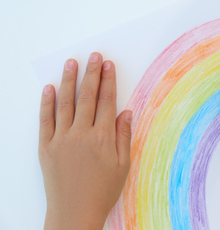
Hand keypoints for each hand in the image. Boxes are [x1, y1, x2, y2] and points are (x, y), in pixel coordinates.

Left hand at [39, 53, 131, 229]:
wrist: (75, 212)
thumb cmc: (102, 190)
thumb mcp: (122, 165)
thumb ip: (124, 136)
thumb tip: (126, 112)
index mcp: (102, 137)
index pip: (107, 101)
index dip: (108, 80)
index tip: (108, 65)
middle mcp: (81, 133)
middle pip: (87, 96)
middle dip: (91, 74)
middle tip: (93, 56)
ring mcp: (61, 138)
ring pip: (65, 102)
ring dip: (68, 80)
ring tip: (71, 63)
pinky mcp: (46, 146)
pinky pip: (45, 119)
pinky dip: (46, 102)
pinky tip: (49, 88)